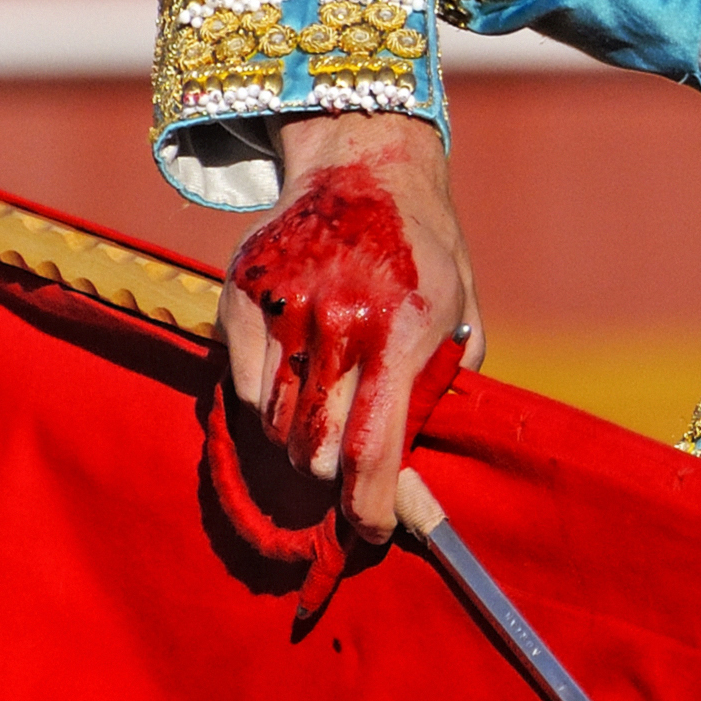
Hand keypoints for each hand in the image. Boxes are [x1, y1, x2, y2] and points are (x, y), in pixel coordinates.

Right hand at [219, 112, 480, 541]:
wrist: (363, 169)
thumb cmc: (423, 254)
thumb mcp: (460, 316)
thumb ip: (441, 388)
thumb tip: (412, 469)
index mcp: (399, 331)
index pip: (372, 448)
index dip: (369, 506)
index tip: (372, 531)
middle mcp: (336, 321)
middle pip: (315, 450)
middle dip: (334, 477)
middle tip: (350, 471)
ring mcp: (282, 308)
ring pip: (275, 425)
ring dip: (301, 439)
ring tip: (328, 411)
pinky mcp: (240, 298)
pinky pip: (245, 387)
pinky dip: (269, 400)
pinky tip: (298, 375)